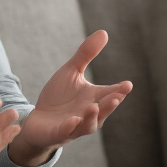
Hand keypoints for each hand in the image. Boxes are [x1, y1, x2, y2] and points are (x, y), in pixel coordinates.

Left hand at [11, 30, 132, 166]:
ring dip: (93, 117)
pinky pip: (66, 132)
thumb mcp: (71, 72)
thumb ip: (86, 54)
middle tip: (117, 97)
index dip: (119, 90)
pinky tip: (73, 120)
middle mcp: (88, 113)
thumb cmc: (58, 96)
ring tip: (94, 106)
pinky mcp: (59, 133)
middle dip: (110, 105)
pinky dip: (70, 127)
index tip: (128, 85)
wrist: (37, 119)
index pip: (110, 94)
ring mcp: (75, 126)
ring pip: (88, 125)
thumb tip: (104, 32)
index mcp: (93, 98)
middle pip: (103, 111)